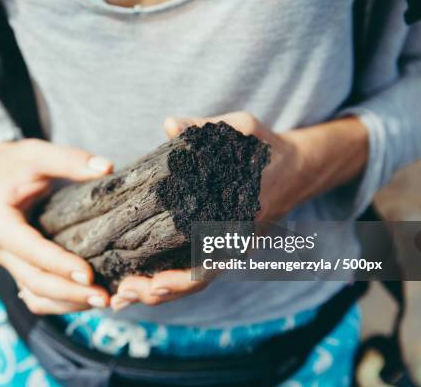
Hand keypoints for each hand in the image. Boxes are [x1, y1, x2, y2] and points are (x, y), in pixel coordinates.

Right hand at [0, 139, 113, 313]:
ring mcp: (10, 263)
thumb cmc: (18, 164)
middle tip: (104, 297)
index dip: (58, 264)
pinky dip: (62, 303)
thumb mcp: (38, 153)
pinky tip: (89, 301)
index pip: (30, 250)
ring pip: (36, 296)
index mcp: (0, 224)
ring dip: (67, 303)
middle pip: (34, 281)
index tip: (88, 273)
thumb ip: (70, 159)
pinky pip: (39, 296)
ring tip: (102, 302)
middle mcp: (1, 250)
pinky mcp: (22, 270)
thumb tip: (107, 168)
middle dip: (68, 292)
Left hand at [110, 111, 304, 310]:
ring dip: (160, 291)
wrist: (298, 168)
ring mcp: (231, 247)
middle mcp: (235, 240)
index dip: (182, 277)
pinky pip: (196, 270)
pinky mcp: (223, 246)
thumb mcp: (242, 129)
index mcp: (240, 217)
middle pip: (197, 280)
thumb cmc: (267, 148)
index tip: (153, 283)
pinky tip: (140, 281)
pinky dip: (170, 279)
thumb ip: (205, 127)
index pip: (210, 258)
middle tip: (122, 294)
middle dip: (160, 291)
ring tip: (121, 296)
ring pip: (194, 280)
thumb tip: (169, 123)